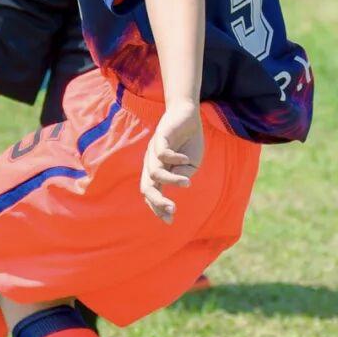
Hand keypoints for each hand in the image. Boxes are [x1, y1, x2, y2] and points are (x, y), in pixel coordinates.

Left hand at [140, 100, 203, 222]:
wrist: (188, 116)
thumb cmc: (188, 142)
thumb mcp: (191, 165)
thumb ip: (183, 175)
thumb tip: (177, 184)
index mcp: (158, 172)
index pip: (152, 194)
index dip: (158, 208)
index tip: (170, 220)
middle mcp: (152, 163)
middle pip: (146, 187)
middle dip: (157, 202)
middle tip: (172, 210)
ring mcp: (154, 151)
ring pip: (155, 173)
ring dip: (171, 181)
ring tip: (187, 183)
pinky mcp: (159, 138)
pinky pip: (162, 154)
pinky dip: (175, 160)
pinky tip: (185, 159)